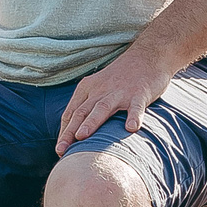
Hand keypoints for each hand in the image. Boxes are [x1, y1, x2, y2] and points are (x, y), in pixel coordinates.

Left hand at [55, 50, 175, 155]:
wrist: (147, 57)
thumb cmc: (121, 78)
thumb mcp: (99, 87)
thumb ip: (88, 106)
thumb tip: (75, 133)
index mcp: (88, 89)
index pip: (72, 112)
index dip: (64, 131)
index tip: (60, 149)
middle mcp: (100, 90)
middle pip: (82, 112)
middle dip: (70, 132)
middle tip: (61, 150)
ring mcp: (120, 92)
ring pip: (102, 108)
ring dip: (91, 122)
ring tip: (82, 137)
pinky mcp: (139, 93)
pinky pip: (136, 107)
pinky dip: (134, 116)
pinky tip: (131, 128)